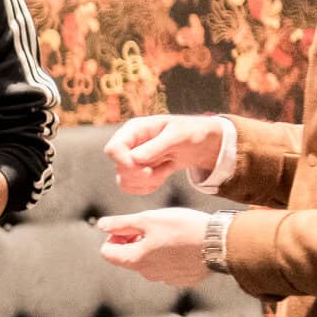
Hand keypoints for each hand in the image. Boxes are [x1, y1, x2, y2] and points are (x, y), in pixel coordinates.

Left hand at [98, 208, 210, 286]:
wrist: (220, 243)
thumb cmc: (183, 228)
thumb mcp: (148, 219)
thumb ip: (121, 223)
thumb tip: (102, 225)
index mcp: (135, 260)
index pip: (107, 252)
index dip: (114, 237)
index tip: (129, 227)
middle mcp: (148, 274)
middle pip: (129, 257)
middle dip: (133, 240)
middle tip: (151, 227)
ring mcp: (167, 279)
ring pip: (149, 262)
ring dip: (152, 248)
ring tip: (170, 234)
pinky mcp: (184, 279)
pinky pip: (169, 267)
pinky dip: (170, 256)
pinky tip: (183, 245)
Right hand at [104, 114, 227, 194]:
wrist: (202, 144)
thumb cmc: (192, 133)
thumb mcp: (179, 135)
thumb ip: (156, 146)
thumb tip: (134, 158)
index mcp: (134, 129)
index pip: (113, 149)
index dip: (125, 163)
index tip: (146, 170)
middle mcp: (129, 144)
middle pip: (119, 167)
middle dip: (142, 175)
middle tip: (164, 169)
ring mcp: (131, 158)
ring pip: (124, 180)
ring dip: (146, 182)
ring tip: (165, 171)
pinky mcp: (136, 171)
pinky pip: (131, 187)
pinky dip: (147, 187)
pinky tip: (161, 176)